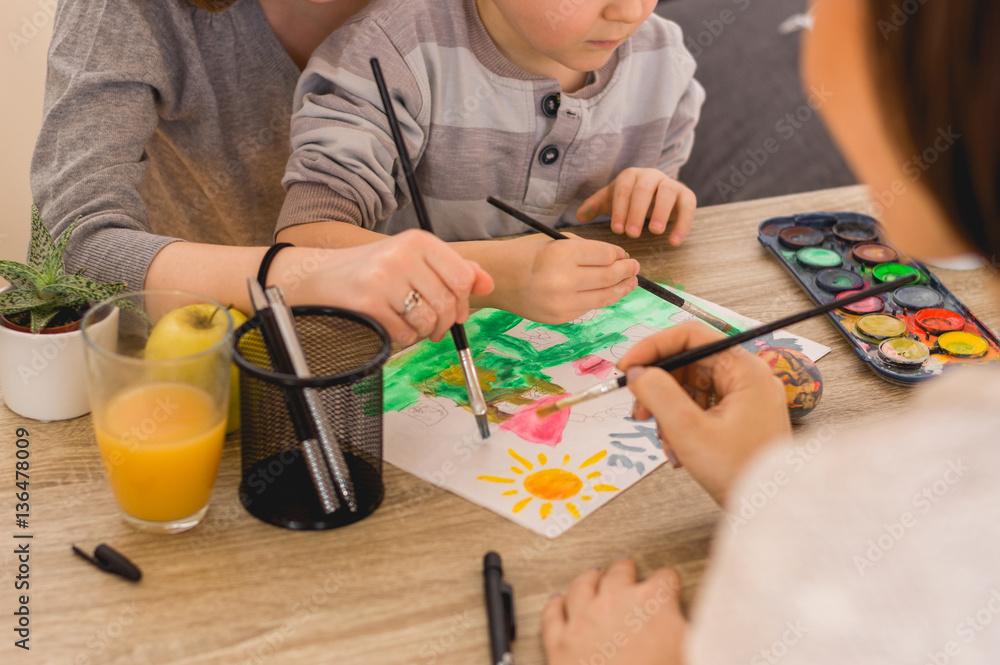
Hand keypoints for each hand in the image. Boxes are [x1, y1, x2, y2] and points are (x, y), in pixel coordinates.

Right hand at [274, 229, 493, 345]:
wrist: (319, 276)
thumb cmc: (372, 271)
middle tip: (433, 327)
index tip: (455, 312)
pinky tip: (390, 326)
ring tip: (410, 324)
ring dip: (423, 332)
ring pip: (427, 320)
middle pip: (447, 302)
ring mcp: (383, 277)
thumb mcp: (413, 261)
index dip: (463, 302)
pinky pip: (403, 333)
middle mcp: (402, 254)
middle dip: (443, 323)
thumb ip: (453, 270)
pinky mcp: (367, 301)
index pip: (462, 278)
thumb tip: (488, 284)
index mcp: (418, 240)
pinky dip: (402, 338)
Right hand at [486, 233, 638, 323]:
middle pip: (609, 276)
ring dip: (621, 289)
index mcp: (561, 255)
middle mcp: (563, 281)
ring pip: (604, 297)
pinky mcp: (560, 318)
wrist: (497, 279)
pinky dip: (599, 299)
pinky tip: (605, 292)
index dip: (619, 254)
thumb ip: (586, 249)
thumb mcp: (555, 241)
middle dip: (626, 271)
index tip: (623, 254)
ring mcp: (562, 303)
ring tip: (630, 283)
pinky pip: (588, 308)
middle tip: (634, 267)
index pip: (605, 255)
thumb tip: (617, 258)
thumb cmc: (526, 255)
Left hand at [543, 560, 686, 664]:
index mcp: (653, 603)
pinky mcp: (559, 642)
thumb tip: (707, 628)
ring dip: (590, 578)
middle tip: (629, 569)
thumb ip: (693, 632)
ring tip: (594, 574)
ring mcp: (583, 619)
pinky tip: (555, 601)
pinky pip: (553, 615)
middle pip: (620, 572)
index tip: (668, 584)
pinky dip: (554, 605)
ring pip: (582, 585)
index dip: (668, 582)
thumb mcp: (692, 650)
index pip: (665, 579)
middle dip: (627, 570)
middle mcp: (614, 602)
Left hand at [577, 168, 696, 242]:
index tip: (617, 229)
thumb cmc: (629, 200)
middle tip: (632, 233)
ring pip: (668, 193)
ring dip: (661, 212)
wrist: (655, 196)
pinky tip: (674, 241)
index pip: (624, 188)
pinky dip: (683, 223)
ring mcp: (670, 184)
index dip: (620, 208)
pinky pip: (688, 206)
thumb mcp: (611, 202)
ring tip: (655, 232)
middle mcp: (651, 176)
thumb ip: (595, 206)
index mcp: (630, 176)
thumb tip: (579, 215)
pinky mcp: (686, 195)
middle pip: (645, 189)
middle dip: (637, 211)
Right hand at [617, 322, 790, 503]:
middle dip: (659, 386)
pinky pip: (701, 407)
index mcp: (744, 369)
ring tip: (665, 439)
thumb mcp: (689, 431)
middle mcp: (748, 377)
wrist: (771, 511)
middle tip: (638, 410)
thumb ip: (658, 394)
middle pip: (689, 362)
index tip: (628, 367)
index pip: (691, 336)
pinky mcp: (740, 418)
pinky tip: (678, 448)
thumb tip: (637, 372)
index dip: (654, 347)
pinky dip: (683, 423)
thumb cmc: (740, 472)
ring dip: (669, 410)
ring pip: (691, 387)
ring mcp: (745, 398)